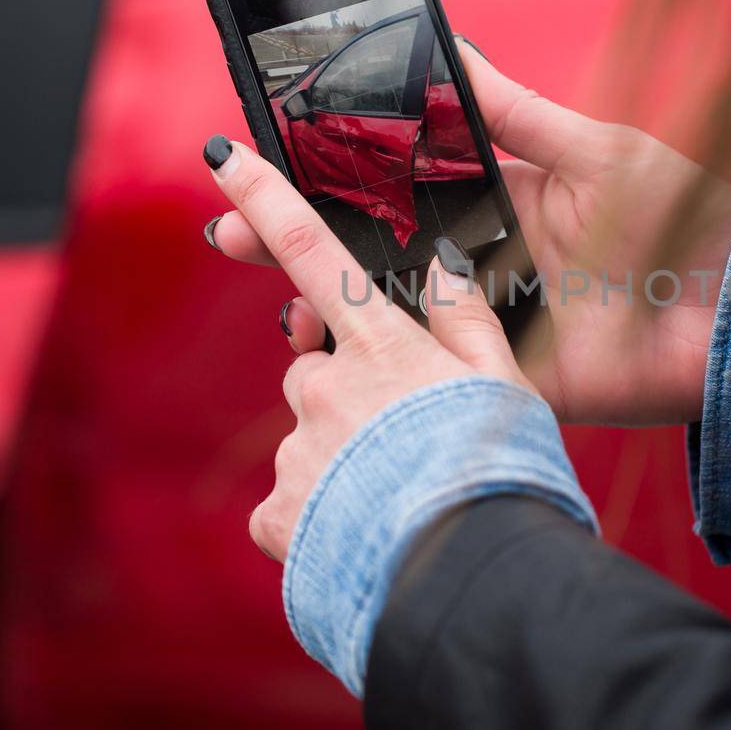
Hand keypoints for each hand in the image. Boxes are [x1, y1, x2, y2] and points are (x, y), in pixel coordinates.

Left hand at [202, 136, 535, 560]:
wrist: (465, 574)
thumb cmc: (497, 473)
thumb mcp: (506, 384)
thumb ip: (467, 318)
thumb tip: (439, 263)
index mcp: (381, 345)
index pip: (312, 249)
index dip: (264, 197)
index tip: (223, 155)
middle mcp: (326, 386)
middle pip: (316, 367)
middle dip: (348, 394)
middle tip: (407, 438)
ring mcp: (298, 450)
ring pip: (309, 440)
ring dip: (342, 459)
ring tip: (397, 496)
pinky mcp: (279, 513)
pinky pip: (291, 504)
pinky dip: (317, 515)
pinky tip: (361, 532)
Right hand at [209, 44, 730, 425]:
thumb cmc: (689, 216)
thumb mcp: (596, 148)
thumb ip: (514, 111)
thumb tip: (445, 45)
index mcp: (498, 204)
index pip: (394, 190)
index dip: (329, 183)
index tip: (266, 164)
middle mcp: (483, 266)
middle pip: (374, 257)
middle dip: (297, 246)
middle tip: (230, 233)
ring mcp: (491, 328)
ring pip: (391, 323)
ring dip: (327, 316)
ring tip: (280, 308)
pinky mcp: (508, 383)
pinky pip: (434, 379)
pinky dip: (384, 374)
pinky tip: (339, 361)